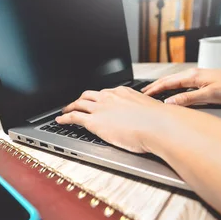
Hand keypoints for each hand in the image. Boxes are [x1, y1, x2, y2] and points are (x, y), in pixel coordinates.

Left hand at [55, 86, 171, 153]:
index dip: (99, 97)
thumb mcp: (152, 112)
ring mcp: (101, 108)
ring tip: (65, 111)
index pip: (106, 93)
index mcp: (124, 93)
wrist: (158, 126)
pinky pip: (74, 117)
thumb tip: (148, 120)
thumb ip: (144, 113)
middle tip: (77, 103)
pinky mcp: (94, 121)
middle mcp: (110, 97)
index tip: (98, 100)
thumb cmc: (160, 123)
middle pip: (90, 95)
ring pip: (79, 103)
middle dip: (81, 98)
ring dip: (70, 106)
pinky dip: (65, 117)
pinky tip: (60, 120)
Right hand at [141, 68, 220, 105]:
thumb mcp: (210, 96)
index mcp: (193, 76)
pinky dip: (174, 89)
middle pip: (169, 80)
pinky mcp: (206, 81)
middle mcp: (195, 74)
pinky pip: (184, 84)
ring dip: (164, 88)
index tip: (143, 96)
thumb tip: (170, 102)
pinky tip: (175, 93)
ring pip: (176, 82)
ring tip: (155, 94)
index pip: (167, 82)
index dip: (154, 89)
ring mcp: (201, 77)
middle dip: (155, 87)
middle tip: (143, 94)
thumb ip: (188, 99)